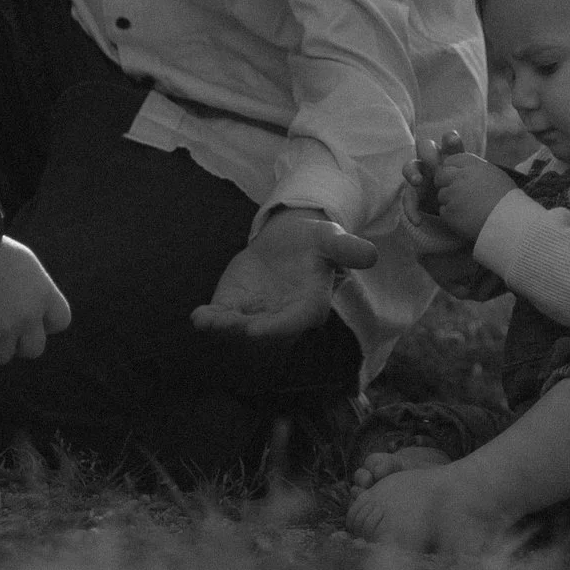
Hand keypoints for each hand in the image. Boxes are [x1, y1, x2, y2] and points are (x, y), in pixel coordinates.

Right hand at [0, 237, 71, 364]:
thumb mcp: (26, 263)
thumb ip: (33, 287)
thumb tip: (26, 301)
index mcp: (44, 294)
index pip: (61, 321)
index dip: (47, 324)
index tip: (33, 319)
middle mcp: (28, 315)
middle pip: (35, 349)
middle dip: (20, 343)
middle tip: (5, 332)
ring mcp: (3, 328)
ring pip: (3, 357)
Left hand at [190, 210, 378, 339]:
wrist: (286, 242)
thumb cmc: (314, 242)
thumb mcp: (330, 238)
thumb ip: (346, 249)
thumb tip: (371, 255)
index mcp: (310, 306)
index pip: (295, 322)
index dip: (277, 328)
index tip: (257, 330)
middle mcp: (282, 318)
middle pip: (264, 331)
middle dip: (247, 331)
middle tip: (234, 328)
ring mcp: (256, 315)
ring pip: (239, 328)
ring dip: (223, 327)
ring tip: (207, 320)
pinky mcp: (235, 307)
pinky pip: (222, 318)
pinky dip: (210, 320)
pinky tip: (198, 317)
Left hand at [427, 148, 519, 241]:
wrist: (510, 222)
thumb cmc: (507, 199)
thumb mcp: (495, 174)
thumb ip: (476, 169)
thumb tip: (462, 169)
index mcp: (473, 165)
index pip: (451, 160)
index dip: (451, 169)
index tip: (455, 177)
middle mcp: (461, 176)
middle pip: (441, 175)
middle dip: (445, 183)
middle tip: (454, 193)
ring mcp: (453, 194)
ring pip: (441, 195)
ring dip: (449, 201)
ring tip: (466, 209)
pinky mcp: (450, 212)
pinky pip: (443, 211)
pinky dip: (451, 216)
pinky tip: (465, 218)